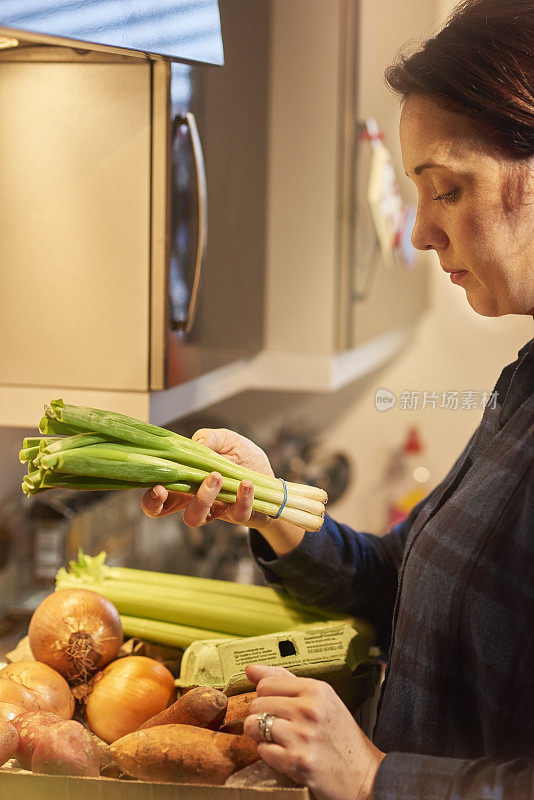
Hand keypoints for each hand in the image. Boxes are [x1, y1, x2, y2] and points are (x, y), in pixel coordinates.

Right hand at [140, 428, 273, 527]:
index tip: (155, 486)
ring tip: (217, 476)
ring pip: (196, 517)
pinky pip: (237, 513)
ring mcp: (215, 510)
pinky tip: (247, 483)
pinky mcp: (238, 515)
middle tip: (164, 489)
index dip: (148, 496)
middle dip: (156, 505)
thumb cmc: (244, 459)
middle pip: (162, 512)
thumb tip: (198, 441)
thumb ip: (211, 437)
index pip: (156, 494)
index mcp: (184, 481)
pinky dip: (242, 497)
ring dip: (202, 497)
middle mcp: (193, 499)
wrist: (272, 479)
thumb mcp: (228, 440)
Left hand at [243, 664, 385, 799]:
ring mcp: (302, 736)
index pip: (265, 684)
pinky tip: (285, 754)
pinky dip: (269, 754)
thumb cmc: (339, 734)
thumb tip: (250, 669)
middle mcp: (309, 710)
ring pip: (254, 726)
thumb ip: (284, 680)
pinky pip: (262, 750)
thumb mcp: (321, 698)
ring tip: (279, 739)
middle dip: (261, 716)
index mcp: (316, 690)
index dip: (266, 696)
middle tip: (279, 726)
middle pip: (257, 704)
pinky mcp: (296, 762)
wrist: (363, 773)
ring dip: (261, 735)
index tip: (277, 706)